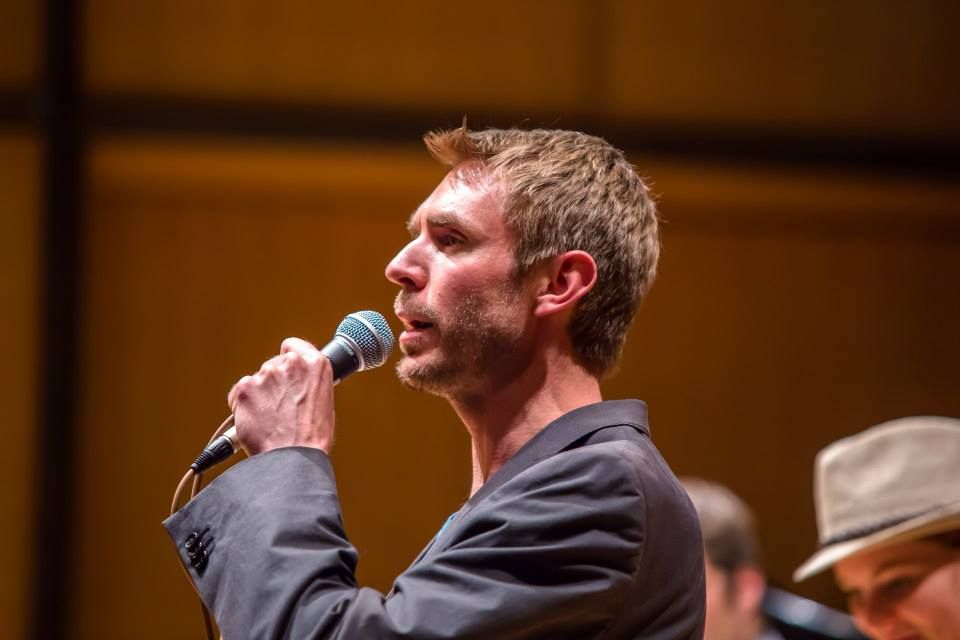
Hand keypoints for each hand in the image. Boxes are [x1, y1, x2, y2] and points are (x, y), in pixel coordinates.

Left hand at [227, 337, 335, 455]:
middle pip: (274, 364)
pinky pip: (238, 393)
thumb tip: (298, 385)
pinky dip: (242, 405)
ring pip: (256, 380)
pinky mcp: (245, 388)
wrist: (292, 459)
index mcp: (315, 364)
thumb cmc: (311, 438)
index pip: (293, 345)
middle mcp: (290, 364)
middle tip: (279, 406)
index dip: (289, 358)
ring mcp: (266, 374)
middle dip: (274, 382)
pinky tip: (255, 421)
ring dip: (259, 395)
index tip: (286, 370)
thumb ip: (310, 384)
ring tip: (269, 419)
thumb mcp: (325, 402)